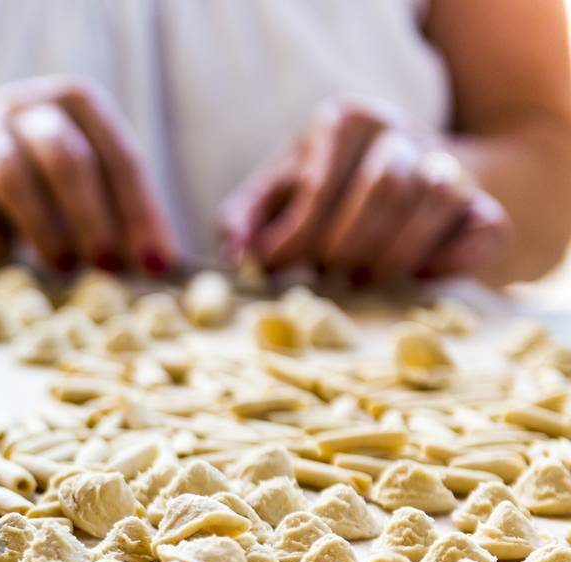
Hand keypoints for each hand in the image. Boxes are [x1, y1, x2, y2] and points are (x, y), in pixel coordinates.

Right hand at [0, 77, 177, 272]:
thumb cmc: (43, 173)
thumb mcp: (86, 177)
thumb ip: (118, 211)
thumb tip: (154, 264)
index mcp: (79, 102)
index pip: (119, 158)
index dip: (140, 215)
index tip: (154, 264)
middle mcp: (29, 103)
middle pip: (65, 158)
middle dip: (91, 218)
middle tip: (104, 266)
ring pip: (12, 177)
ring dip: (42, 229)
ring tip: (61, 266)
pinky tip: (7, 255)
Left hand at [221, 97, 510, 281]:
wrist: (402, 190)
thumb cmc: (320, 197)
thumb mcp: (271, 197)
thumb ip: (242, 219)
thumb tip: (235, 256)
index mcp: (346, 119)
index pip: (319, 181)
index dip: (294, 234)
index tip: (274, 267)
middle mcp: (403, 131)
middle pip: (383, 187)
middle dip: (346, 245)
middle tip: (325, 278)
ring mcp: (450, 165)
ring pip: (433, 202)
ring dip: (392, 256)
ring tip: (361, 284)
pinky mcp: (484, 208)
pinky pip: (480, 232)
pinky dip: (446, 263)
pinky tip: (414, 281)